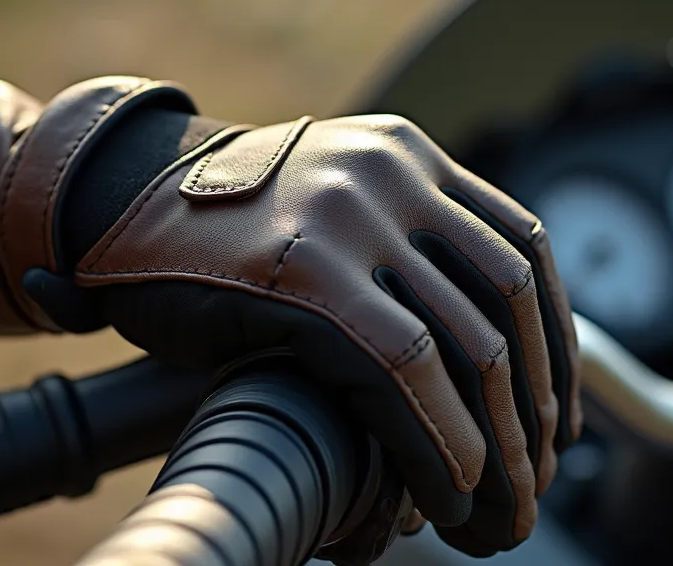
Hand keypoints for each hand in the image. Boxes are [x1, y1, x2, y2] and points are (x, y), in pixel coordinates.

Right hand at [61, 114, 578, 555]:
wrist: (113, 201)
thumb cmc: (218, 232)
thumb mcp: (327, 212)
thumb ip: (400, 254)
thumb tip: (478, 354)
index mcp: (405, 158)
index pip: (525, 251)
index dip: (557, 346)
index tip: (559, 420)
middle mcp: (389, 176)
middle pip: (510, 305)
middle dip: (537, 413)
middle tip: (538, 485)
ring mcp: (347, 219)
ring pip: (471, 348)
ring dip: (503, 449)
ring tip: (503, 514)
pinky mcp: (302, 276)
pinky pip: (405, 374)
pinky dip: (441, 446)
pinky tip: (448, 497)